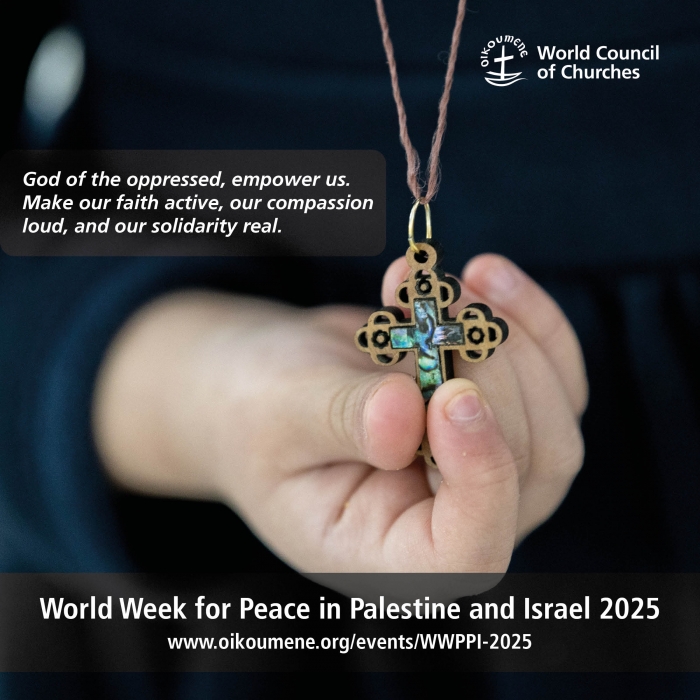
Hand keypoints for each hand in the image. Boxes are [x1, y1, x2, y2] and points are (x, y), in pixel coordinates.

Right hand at [93, 255, 586, 572]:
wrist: (265, 374)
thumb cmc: (256, 407)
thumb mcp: (281, 413)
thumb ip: (342, 420)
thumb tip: (407, 415)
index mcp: (387, 554)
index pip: (468, 552)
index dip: (482, 478)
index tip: (452, 393)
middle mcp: (447, 520)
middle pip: (527, 467)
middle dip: (493, 376)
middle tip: (437, 308)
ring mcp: (482, 469)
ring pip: (554, 417)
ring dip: (515, 339)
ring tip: (452, 282)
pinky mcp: (497, 416)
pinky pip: (552, 376)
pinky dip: (529, 320)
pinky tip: (483, 275)